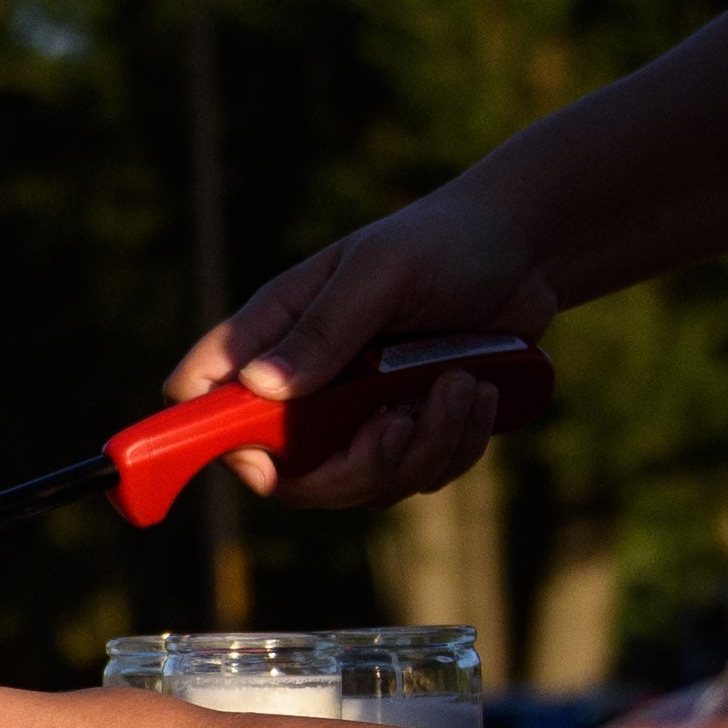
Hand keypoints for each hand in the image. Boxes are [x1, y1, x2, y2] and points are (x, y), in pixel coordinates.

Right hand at [161, 170, 561, 507]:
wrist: (524, 252)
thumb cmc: (443, 243)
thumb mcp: (382, 272)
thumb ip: (324, 329)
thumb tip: (260, 387)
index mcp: (276, 333)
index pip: (203, 397)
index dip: (209, 438)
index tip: (258, 458)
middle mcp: (307, 383)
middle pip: (289, 474)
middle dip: (353, 466)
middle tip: (400, 422)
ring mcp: (358, 415)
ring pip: (365, 484)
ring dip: (424, 446)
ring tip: (463, 383)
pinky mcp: (409, 430)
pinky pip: (419, 477)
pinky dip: (456, 444)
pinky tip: (479, 390)